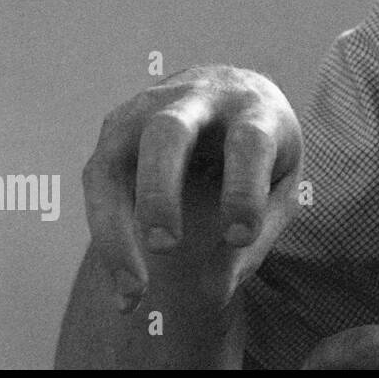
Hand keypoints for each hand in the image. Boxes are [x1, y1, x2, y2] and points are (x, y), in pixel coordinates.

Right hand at [82, 65, 302, 313]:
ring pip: (114, 160)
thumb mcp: (280, 182)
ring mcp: (145, 110)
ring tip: (135, 288)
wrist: (230, 88)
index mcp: (253, 109)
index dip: (243, 189)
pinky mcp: (115, 130)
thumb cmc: (263, 148)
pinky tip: (125, 287)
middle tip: (166, 246)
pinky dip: (105, 237)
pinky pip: (98, 182)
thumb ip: (260, 231)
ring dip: (115, 225)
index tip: (239, 237)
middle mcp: (195, 99)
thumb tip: (216, 288)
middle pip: (168, 132)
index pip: (248, 141)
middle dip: (160, 189)